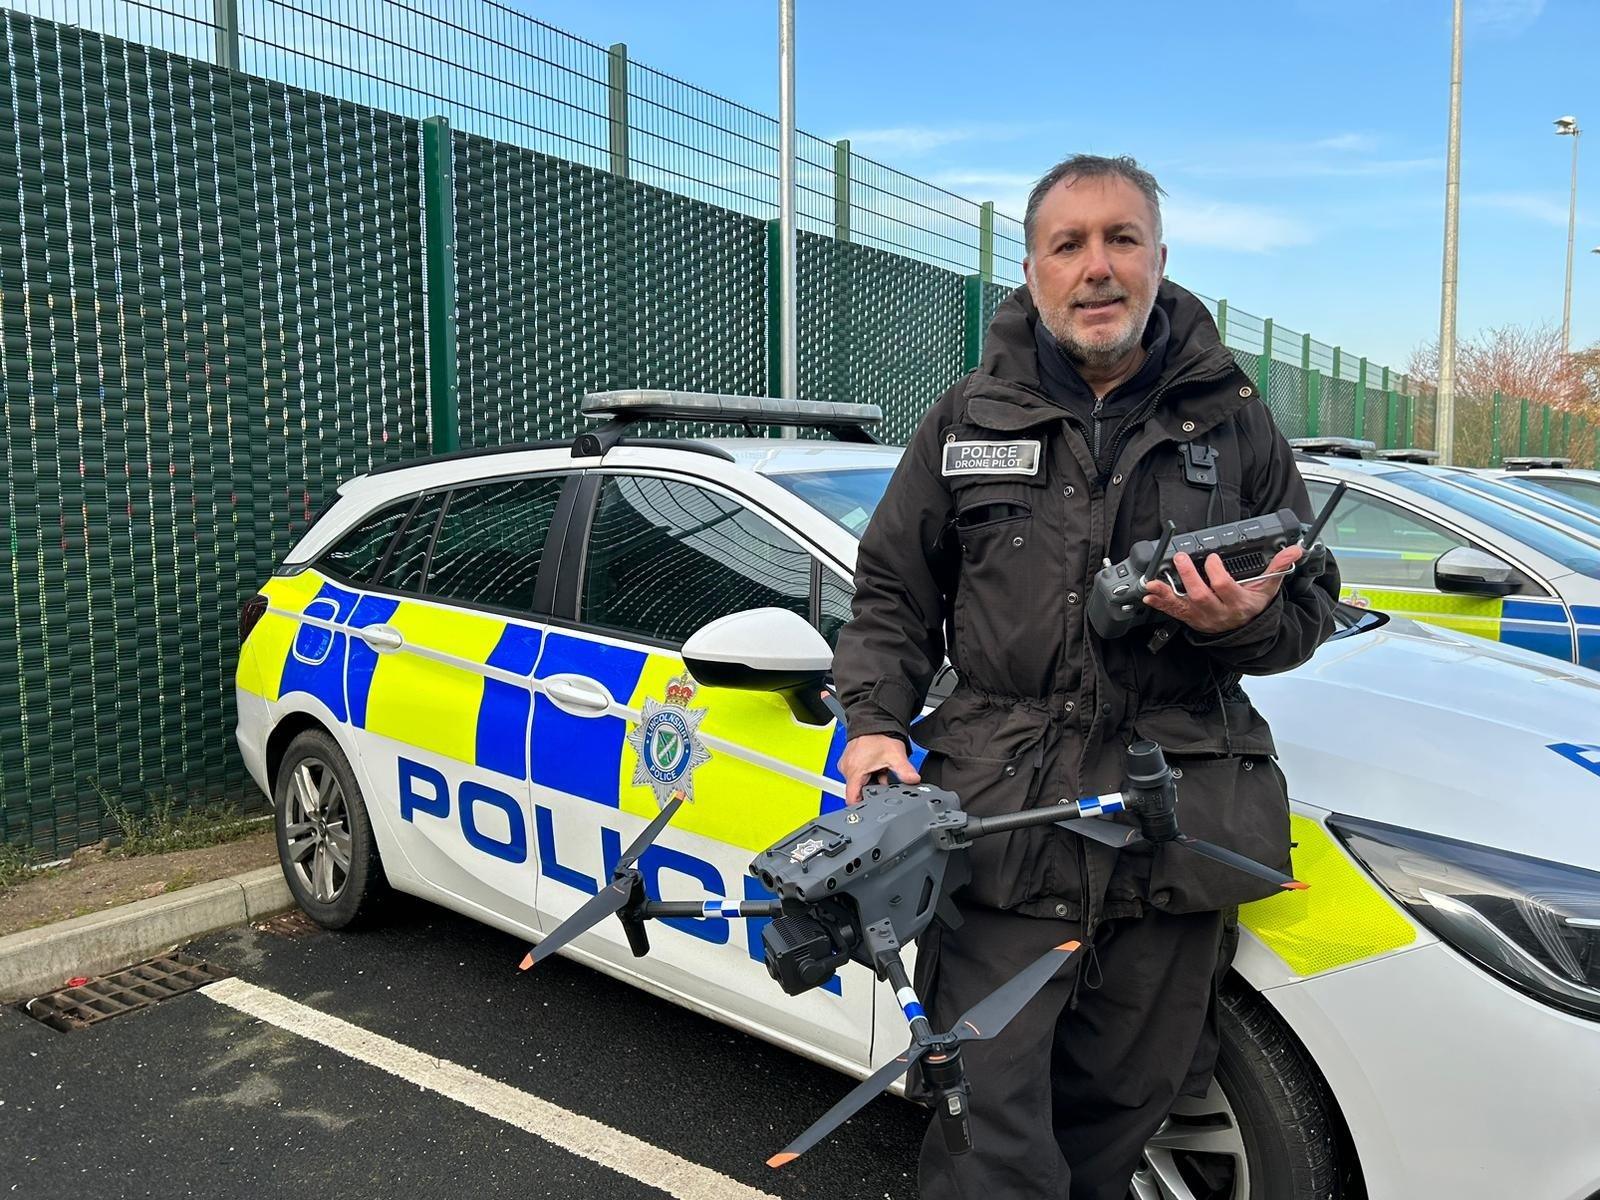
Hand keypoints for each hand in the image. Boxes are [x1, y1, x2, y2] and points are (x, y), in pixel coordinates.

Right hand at [839, 734, 920, 804]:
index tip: (873, 806)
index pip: (852, 799)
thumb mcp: (895, 755)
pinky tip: (876, 766)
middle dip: (873, 790)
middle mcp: (847, 769)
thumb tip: (913, 780)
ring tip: (880, 770)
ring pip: (859, 783)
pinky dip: (868, 773)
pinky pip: (858, 774)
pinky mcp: (850, 761)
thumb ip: (905, 771)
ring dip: (871, 781)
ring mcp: (847, 764)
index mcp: (854, 771)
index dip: (863, 806)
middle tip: (884, 779)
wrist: (873, 719)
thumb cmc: (879, 734)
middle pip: (857, 791)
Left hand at [1142, 543, 1302, 633]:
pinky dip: (1160, 604)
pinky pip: (1174, 612)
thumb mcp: (1268, 588)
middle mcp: (1219, 612)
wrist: (1246, 632)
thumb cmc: (1255, 606)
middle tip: (1180, 557)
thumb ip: (1278, 567)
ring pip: (1183, 606)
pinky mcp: (1191, 619)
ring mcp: (1203, 617)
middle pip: (1201, 596)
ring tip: (1153, 581)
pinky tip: (1148, 596)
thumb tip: (1294, 550)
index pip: (1225, 588)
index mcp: (1239, 603)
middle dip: (1189, 576)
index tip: (1213, 558)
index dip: (1216, 573)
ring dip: (1166, 593)